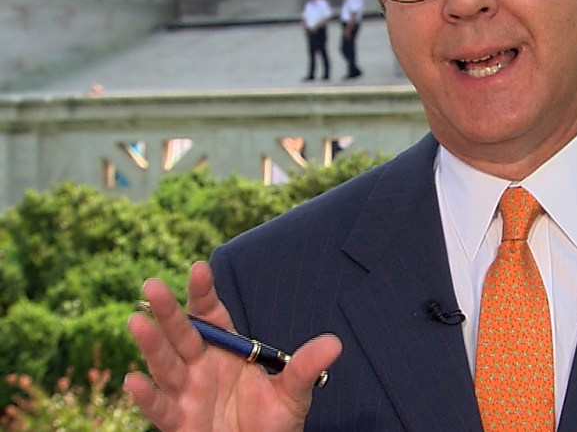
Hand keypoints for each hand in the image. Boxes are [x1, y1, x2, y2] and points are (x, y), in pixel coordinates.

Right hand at [125, 261, 341, 430]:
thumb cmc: (272, 422)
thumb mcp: (292, 394)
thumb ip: (305, 368)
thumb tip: (334, 344)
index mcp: (226, 350)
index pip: (211, 315)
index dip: (203, 292)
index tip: (199, 269)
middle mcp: (200, 366)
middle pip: (182, 334)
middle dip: (168, 310)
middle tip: (152, 284)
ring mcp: (186, 393)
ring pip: (165, 364)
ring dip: (151, 344)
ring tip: (137, 321)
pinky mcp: (178, 422)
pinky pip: (159, 408)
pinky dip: (146, 397)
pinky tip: (133, 381)